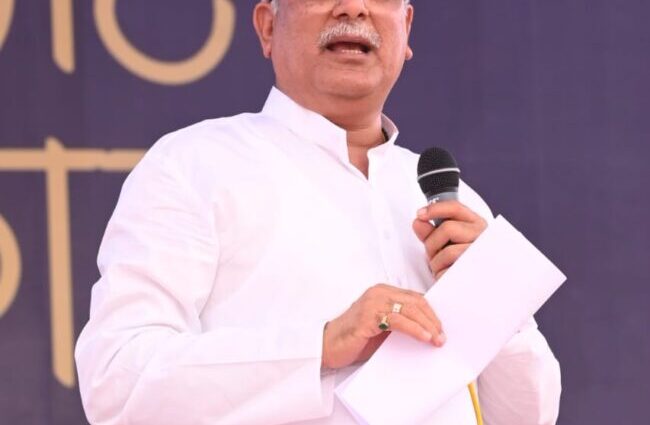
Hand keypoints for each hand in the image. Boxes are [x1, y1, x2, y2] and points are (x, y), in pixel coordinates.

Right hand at [321, 284, 444, 369]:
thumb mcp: (382, 327)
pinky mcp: (368, 316)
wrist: (327, 345)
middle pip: (416, 302)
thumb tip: (428, 332)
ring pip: (410, 309)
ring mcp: (373, 302)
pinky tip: (424, 338)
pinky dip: (415, 329)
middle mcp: (378, 293)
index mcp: (383, 292)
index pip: (415, 298)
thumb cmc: (354, 339)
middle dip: (433, 320)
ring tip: (437, 339)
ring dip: (428, 325)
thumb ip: (400, 323)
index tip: (441, 328)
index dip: (431, 313)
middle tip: (442, 336)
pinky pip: (398, 320)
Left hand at [412, 200, 487, 279]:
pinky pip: (449, 272)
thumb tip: (418, 222)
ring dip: (436, 262)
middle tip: (433, 253)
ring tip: (442, 266)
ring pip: (448, 251)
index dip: (435, 209)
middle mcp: (482, 236)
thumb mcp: (445, 242)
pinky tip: (446, 275)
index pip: (455, 207)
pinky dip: (441, 275)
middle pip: (448, 228)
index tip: (420, 214)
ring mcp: (481, 255)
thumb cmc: (458, 260)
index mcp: (476, 224)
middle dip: (432, 242)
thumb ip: (430, 231)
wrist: (475, 283)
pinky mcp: (475, 272)